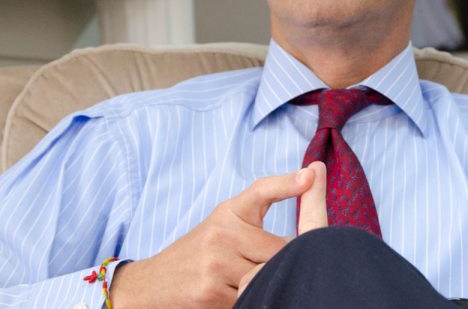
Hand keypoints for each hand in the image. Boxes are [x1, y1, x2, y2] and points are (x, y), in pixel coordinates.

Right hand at [110, 166, 320, 308]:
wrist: (153, 282)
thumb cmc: (202, 249)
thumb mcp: (225, 223)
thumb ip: (256, 216)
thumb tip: (306, 188)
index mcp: (229, 211)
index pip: (261, 191)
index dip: (286, 183)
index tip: (310, 175)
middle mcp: (222, 232)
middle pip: (279, 248)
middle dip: (288, 260)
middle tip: (294, 265)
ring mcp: (215, 263)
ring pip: (267, 275)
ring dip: (271, 282)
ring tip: (265, 280)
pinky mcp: (210, 293)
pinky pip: (250, 298)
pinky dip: (253, 299)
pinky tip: (238, 293)